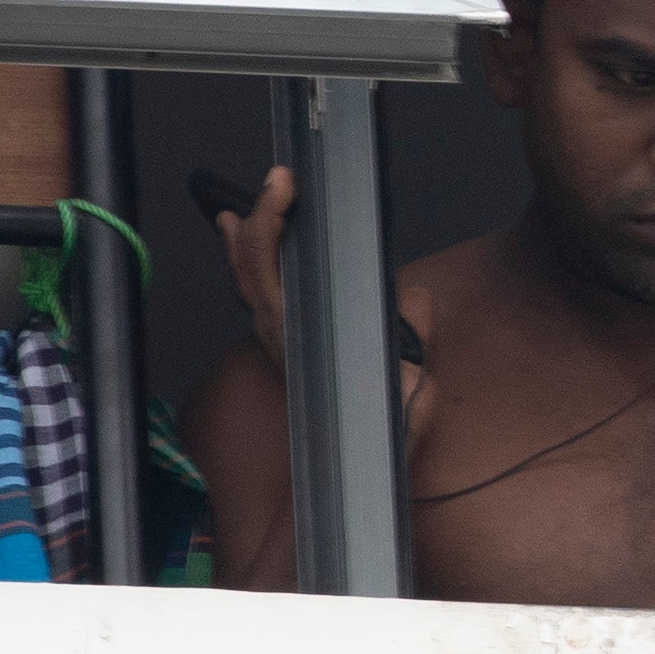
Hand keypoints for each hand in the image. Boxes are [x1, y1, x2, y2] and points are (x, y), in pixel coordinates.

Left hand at [220, 166, 435, 466]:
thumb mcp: (410, 387)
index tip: (287, 187)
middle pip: (250, 268)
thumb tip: (414, 299)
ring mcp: (276, 340)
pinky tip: (247, 246)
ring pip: (246, 282)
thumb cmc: (381, 432)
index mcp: (301, 337)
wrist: (356, 474)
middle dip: (259, 217)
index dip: (270, 223)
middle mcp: (279, 335)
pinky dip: (248, 265)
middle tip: (276, 179)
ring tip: (240, 206)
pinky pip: (255, 295)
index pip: (271, 270)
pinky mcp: (282, 344)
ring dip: (242, 240)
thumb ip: (411, 339)